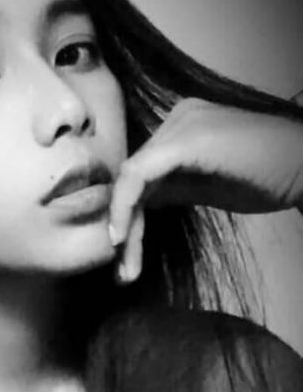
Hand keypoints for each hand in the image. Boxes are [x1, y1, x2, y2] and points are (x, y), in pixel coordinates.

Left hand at [108, 98, 302, 282]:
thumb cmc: (268, 178)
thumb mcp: (210, 187)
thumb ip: (175, 189)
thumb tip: (140, 206)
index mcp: (182, 128)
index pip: (141, 175)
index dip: (127, 216)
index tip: (125, 257)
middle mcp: (176, 120)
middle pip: (133, 178)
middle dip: (124, 226)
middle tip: (123, 271)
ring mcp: (180, 126)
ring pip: (132, 180)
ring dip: (124, 226)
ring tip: (125, 268)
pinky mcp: (184, 141)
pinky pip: (139, 175)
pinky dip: (125, 207)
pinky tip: (124, 237)